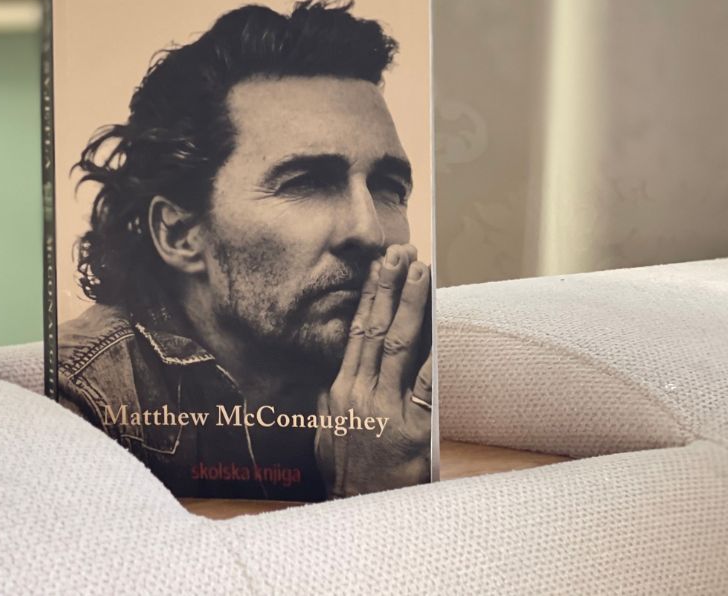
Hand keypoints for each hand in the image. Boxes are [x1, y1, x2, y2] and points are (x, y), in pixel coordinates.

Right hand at [315, 245, 432, 496]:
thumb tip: (336, 369)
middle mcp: (358, 393)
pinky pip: (426, 384)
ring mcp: (384, 411)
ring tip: (422, 273)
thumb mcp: (327, 429)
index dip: (369, 295)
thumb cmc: (343, 474)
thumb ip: (333, 397)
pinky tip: (441, 326)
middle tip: (402, 253)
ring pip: (399, 346)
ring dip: (411, 305)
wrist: (355, 514)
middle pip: (375, 328)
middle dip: (389, 287)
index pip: (356, 331)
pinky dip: (434, 351)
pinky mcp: (411, 432)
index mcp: (340, 390)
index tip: (379, 266)